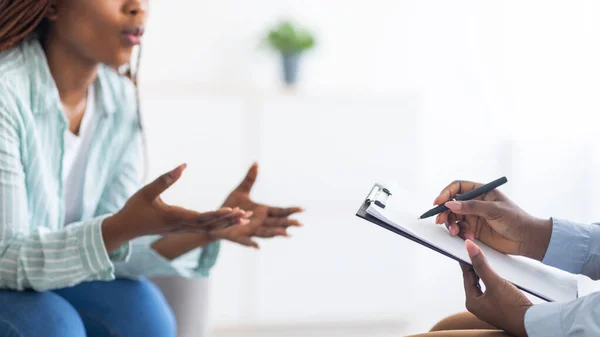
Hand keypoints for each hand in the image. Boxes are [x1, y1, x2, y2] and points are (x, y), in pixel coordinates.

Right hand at [103, 164, 250, 250]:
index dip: (217, 214)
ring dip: (227, 223)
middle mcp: (182, 225)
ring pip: (209, 228)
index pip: (201, 217)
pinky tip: (229, 221)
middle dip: (229, 220)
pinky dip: (218, 225)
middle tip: (247, 215)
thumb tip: (183, 165)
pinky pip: (204, 228)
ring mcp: (182, 229)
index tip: (232, 210)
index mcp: (175, 217)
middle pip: (210, 224)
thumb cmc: (135, 208)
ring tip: (245, 219)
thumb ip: (165, 179)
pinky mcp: (182, 229)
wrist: (125, 228)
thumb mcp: (148, 191)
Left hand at [214, 163, 303, 247]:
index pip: (280, 212)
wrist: (216, 219)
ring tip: (286, 234)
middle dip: (288, 224)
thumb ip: (249, 178)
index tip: (302, 209)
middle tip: (300, 224)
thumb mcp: (240, 190)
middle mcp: (259, 223)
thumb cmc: (230, 206)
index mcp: (262, 212)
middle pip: (276, 223)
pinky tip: (257, 247)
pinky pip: (245, 241)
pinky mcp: (238, 236)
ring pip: (265, 233)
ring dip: (275, 234)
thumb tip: (256, 162)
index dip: (290, 211)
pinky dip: (251, 244)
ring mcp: (250, 230)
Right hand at [433, 180, 551, 259]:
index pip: (458, 187)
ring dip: (451, 225)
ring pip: (453, 218)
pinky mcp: (473, 230)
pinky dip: (460, 234)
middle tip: (440, 220)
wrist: (526, 239)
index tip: (438, 202)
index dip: (446, 193)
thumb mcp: (494, 210)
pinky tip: (468, 237)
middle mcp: (474, 203)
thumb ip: (471, 207)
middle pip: (451, 204)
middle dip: (444, 212)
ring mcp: (473, 217)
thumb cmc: (515, 219)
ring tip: (456, 232)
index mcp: (481, 192)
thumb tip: (450, 204)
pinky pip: (459, 230)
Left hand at [460, 240, 531, 336]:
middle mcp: (478, 306)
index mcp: (472, 302)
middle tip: (475, 252)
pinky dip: (493, 280)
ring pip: (483, 284)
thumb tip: (469, 249)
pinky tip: (498, 274)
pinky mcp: (500, 307)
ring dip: (485, 273)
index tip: (466, 250)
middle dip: (475, 267)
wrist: (532, 323)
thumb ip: (482, 265)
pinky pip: (492, 289)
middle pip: (474, 280)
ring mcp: (489, 307)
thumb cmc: (512, 308)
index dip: (466, 261)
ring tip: (486, 260)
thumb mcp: (495, 283)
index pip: (467, 276)